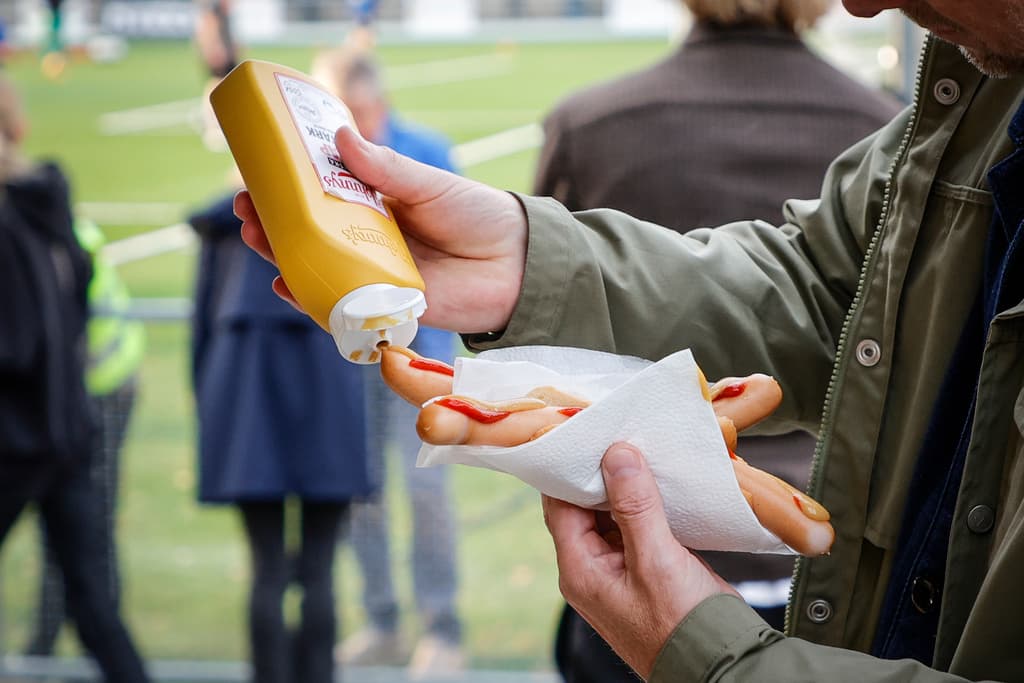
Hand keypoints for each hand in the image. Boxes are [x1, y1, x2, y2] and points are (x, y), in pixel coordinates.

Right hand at [236, 126, 527, 333]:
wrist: (521, 263)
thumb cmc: (479, 215)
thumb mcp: (430, 184)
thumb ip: (388, 168)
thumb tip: (342, 136)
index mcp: (377, 206)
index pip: (320, 197)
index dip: (287, 190)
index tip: (256, 178)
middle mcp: (370, 241)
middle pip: (310, 235)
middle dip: (273, 224)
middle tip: (245, 211)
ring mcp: (376, 275)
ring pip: (319, 269)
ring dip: (284, 257)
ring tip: (257, 239)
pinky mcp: (388, 307)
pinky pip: (343, 306)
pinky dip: (314, 299)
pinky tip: (288, 285)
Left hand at [542, 443, 737, 679]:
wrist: (718, 665)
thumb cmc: (682, 625)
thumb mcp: (656, 560)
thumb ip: (635, 507)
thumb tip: (616, 455)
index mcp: (580, 570)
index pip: (559, 504)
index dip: (571, 468)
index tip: (587, 432)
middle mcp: (592, 568)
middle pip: (582, 506)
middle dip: (600, 472)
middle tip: (617, 431)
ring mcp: (618, 568)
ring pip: (610, 513)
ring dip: (625, 486)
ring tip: (640, 447)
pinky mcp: (644, 567)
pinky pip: (634, 525)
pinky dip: (644, 502)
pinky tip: (659, 480)